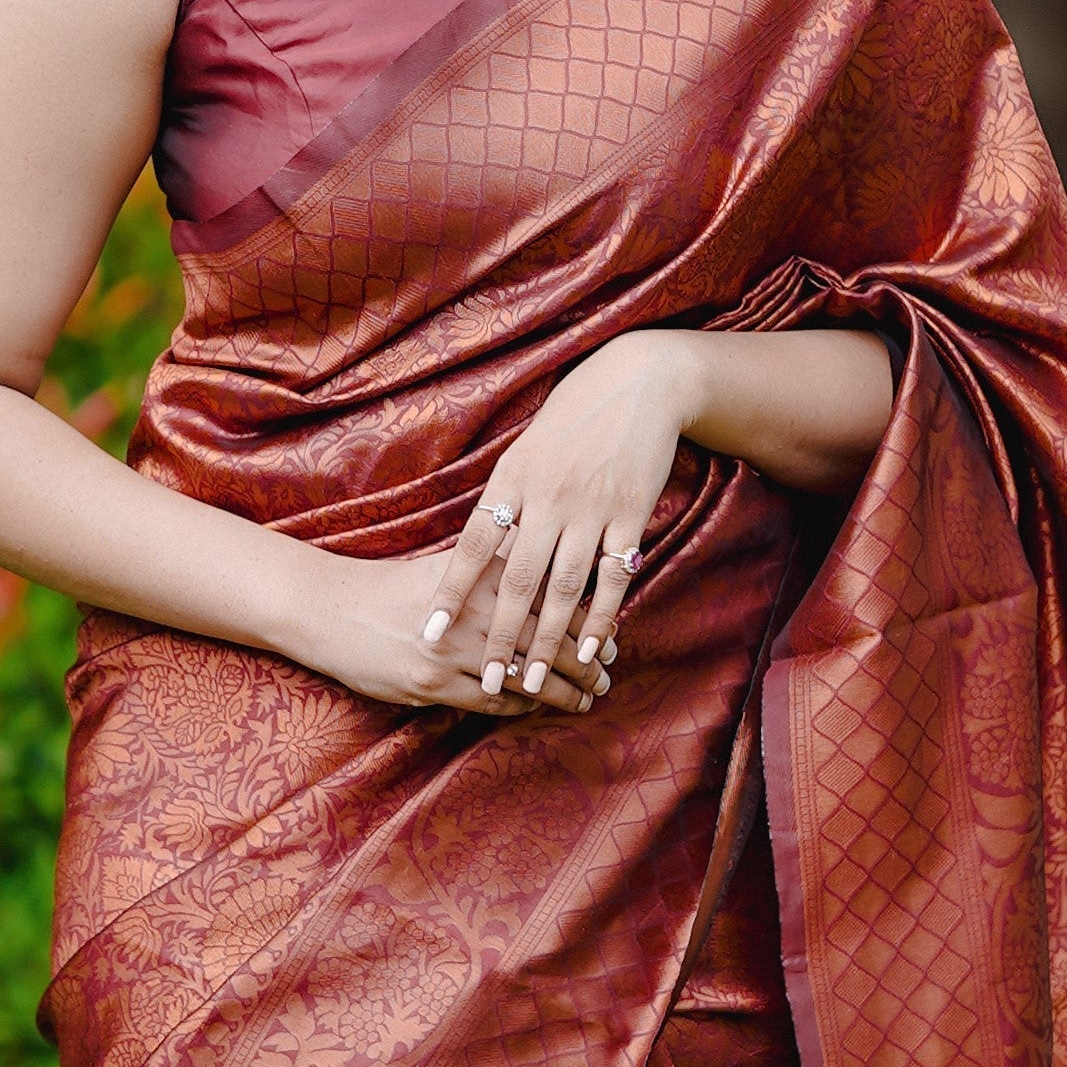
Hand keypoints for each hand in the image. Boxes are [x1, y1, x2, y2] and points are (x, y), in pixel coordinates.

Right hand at [283, 541, 611, 718]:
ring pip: (526, 677)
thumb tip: (552, 567)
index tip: (611, 640)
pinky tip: (536, 706)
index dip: (589, 625)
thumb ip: (499, 564)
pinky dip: (520, 705)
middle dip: (586, 663)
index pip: (555, 602)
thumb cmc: (397, 587)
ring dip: (563, 693)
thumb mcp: (452, 564)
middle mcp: (474, 609)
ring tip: (585, 699)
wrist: (333, 610)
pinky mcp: (432, 683)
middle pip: (550, 641)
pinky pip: (492, 701)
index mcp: (484, 574)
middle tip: (608, 675)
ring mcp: (454, 650)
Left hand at [418, 333, 699, 709]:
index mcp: (511, 482)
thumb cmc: (571, 422)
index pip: (472, 548)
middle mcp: (547, 498)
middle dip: (500, 636)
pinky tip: (589, 648)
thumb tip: (478, 559)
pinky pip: (613, 576)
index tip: (430, 633)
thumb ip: (504, 505)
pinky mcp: (631, 515)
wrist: (636, 385)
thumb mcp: (524, 454)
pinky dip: (601, 616)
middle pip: (517, 580)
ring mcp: (590, 509)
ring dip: (547, 639)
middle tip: (487, 681)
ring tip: (534, 680)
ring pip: (564, 586)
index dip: (450, 593)